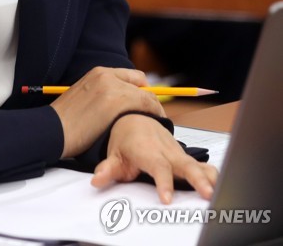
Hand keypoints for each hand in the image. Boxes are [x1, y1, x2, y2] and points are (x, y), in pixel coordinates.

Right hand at [50, 67, 163, 158]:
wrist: (52, 129)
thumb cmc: (65, 120)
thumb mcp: (83, 95)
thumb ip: (100, 93)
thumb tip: (115, 103)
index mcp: (98, 72)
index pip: (130, 76)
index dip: (140, 89)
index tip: (143, 103)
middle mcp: (106, 75)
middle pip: (140, 82)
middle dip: (148, 97)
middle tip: (152, 113)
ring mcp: (112, 87)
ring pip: (145, 95)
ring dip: (152, 108)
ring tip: (155, 121)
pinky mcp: (116, 102)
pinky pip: (145, 105)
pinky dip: (152, 114)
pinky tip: (152, 124)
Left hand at [91, 114, 217, 202]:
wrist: (135, 119)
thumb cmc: (126, 141)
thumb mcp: (114, 154)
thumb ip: (108, 169)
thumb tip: (96, 180)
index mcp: (148, 150)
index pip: (158, 166)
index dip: (163, 182)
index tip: (166, 198)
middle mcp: (166, 150)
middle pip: (184, 165)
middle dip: (197, 179)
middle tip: (208, 194)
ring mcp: (177, 153)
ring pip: (196, 164)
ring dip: (209, 177)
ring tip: (220, 191)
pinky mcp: (185, 156)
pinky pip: (201, 164)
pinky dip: (212, 173)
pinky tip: (221, 184)